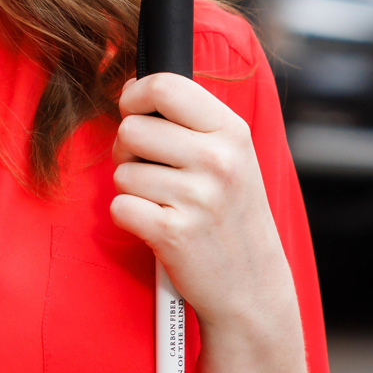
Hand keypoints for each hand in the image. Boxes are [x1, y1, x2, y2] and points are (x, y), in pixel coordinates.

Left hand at [110, 73, 295, 331]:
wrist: (254, 287)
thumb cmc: (231, 213)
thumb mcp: (231, 155)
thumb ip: (188, 119)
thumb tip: (130, 87)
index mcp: (231, 132)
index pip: (164, 85)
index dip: (135, 95)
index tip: (135, 111)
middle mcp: (218, 160)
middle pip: (131, 128)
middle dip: (128, 149)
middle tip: (153, 170)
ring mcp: (197, 198)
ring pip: (122, 170)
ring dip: (133, 188)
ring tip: (165, 203)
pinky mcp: (173, 233)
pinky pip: (119, 206)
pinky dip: (129, 217)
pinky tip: (157, 226)